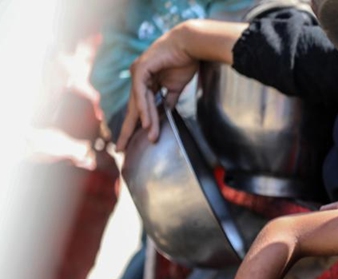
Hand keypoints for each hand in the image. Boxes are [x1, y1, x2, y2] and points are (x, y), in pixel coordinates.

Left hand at [116, 22, 199, 149]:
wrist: (190, 45)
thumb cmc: (184, 61)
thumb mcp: (176, 86)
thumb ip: (169, 99)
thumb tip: (166, 111)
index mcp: (145, 82)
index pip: (138, 108)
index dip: (136, 125)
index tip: (129, 142)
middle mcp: (138, 77)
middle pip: (133, 108)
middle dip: (127, 129)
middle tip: (120, 148)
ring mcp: (138, 72)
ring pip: (139, 103)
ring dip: (145, 121)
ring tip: (150, 137)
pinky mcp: (142, 68)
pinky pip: (142, 92)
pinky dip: (144, 108)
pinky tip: (147, 121)